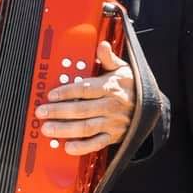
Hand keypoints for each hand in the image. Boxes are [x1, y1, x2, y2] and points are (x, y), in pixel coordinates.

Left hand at [35, 40, 136, 154]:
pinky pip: (97, 144)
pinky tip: (68, 147)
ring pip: (86, 127)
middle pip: (81, 110)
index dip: (67, 92)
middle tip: (41, 112)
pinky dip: (82, 147)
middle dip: (59, 112)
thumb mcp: (123, 68)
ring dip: (65, 129)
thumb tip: (102, 45)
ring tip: (48, 129)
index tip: (51, 94)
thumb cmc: (131, 86)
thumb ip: (109, 58)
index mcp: (111, 88)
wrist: (151, 106)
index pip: (85, 90)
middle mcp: (111, 106)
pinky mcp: (113, 136)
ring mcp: (112, 123)